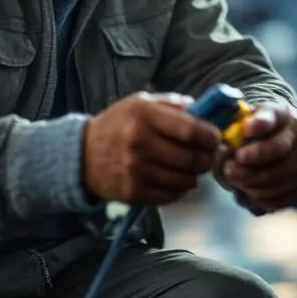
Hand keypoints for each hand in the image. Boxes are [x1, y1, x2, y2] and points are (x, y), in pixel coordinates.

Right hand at [82, 92, 221, 205]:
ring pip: (184, 179)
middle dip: (206, 158)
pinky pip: (170, 195)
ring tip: (190, 168)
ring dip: (194, 175)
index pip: (190, 129)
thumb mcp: (140, 102)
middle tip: (207, 156)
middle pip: (191, 158)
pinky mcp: (134, 192)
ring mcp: (136, 171)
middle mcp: (140, 142)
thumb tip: (204, 109)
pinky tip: (174, 179)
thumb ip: (172, 104)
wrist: (82, 155)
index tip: (214, 138)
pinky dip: (178, 189)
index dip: (209, 136)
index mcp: (143, 115)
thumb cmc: (116, 125)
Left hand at [220, 104, 296, 211]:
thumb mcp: (243, 123)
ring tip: (235, 181)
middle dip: (251, 163)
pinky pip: (284, 197)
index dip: (261, 124)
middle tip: (228, 169)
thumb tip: (224, 149)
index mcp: (282, 114)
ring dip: (252, 184)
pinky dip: (263, 199)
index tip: (247, 130)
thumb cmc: (254, 134)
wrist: (283, 143)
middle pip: (278, 150)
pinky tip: (249, 193)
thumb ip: (232, 131)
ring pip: (280, 178)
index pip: (273, 117)